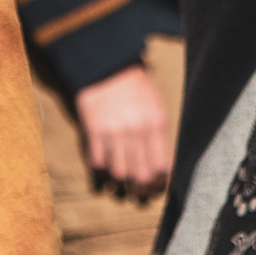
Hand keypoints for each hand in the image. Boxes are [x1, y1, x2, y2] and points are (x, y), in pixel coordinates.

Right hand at [74, 61, 173, 198]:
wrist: (106, 61)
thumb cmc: (135, 82)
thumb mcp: (156, 103)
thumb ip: (157, 132)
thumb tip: (159, 163)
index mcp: (157, 124)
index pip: (162, 166)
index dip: (159, 183)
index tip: (156, 189)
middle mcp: (137, 131)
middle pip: (141, 174)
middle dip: (140, 189)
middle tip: (138, 193)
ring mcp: (114, 132)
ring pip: (119, 173)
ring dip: (119, 183)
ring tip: (120, 186)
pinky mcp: (93, 130)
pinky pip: (98, 161)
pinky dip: (100, 170)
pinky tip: (103, 170)